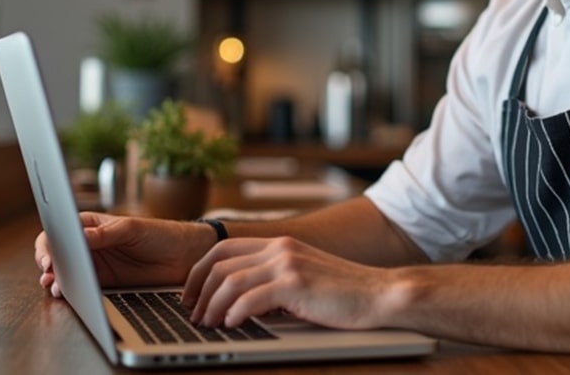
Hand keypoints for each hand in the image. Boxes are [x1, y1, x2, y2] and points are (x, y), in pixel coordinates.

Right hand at [35, 212, 213, 297]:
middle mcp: (88, 245)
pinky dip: (70, 292)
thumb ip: (105, 235)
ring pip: (65, 273)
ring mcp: (94, 265)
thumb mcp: (130, 229)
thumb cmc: (158, 233)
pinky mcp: (103, 283)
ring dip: (55, 280)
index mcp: (90, 225)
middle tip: (49, 273)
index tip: (49, 257)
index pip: (59, 231)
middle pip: (58, 254)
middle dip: (48, 264)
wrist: (182, 257)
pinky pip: (80, 288)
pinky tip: (66, 294)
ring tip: (55, 286)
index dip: (49, 244)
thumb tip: (80, 237)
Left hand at [182, 237, 405, 330]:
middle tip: (193, 314)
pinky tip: (231, 324)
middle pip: (220, 264)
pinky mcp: (295, 284)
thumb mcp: (304, 276)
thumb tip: (241, 298)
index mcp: (280, 244)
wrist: (379, 294)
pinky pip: (251, 298)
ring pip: (231, 282)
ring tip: (208, 324)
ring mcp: (288, 264)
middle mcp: (280, 248)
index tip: (190, 294)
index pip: (224, 249)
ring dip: (212, 305)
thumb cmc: (344, 293)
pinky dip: (234, 313)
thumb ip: (275, 278)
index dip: (199, 272)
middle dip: (199, 291)